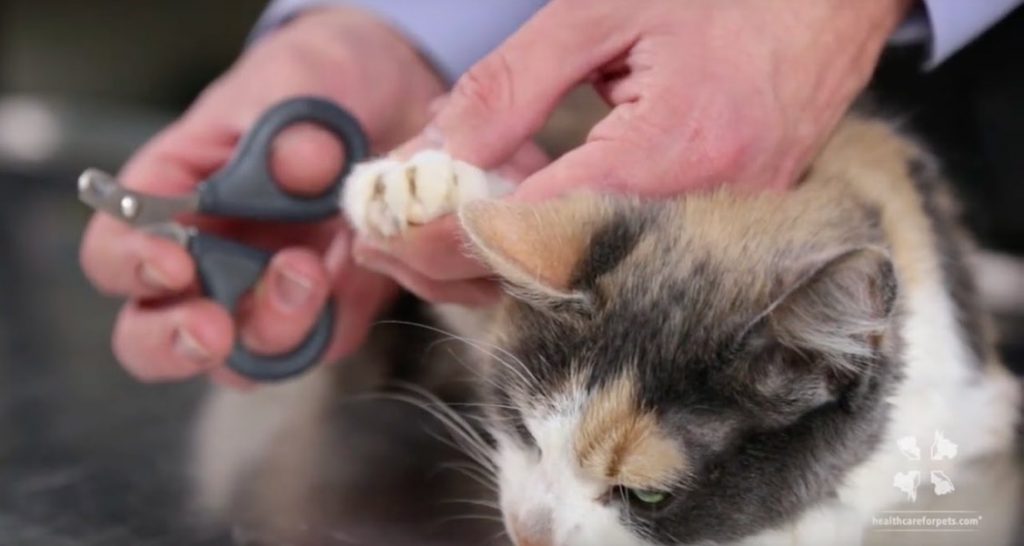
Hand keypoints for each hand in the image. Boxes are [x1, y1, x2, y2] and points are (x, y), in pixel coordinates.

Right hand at [80, 8, 443, 385]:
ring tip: (314, 272)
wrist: (395, 102)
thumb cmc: (321, 84)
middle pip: (150, 336)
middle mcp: (206, 260)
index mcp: (171, 197)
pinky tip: (355, 271)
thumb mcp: (304, 80)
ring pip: (238, 359)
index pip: (115, 251)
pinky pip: (318, 346)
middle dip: (176, 343)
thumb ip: (293, 122)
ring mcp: (264, 295)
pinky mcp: (326, 313)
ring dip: (271, 332)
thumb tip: (299, 166)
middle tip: (215, 329)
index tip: (175, 263)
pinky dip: (332, 325)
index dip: (132, 268)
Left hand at [354, 0, 912, 301]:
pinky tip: (501, 224)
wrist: (833, 3)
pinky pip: (611, 264)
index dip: (446, 233)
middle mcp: (698, 215)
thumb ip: (512, 86)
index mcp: (675, 151)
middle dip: (454, 264)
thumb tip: (433, 152)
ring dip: (492, 263)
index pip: (533, 226)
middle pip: (548, 275)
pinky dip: (545, 251)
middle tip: (384, 238)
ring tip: (424, 233)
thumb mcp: (604, 12)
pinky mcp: (711, 239)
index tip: (381, 228)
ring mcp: (711, 237)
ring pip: (575, 281)